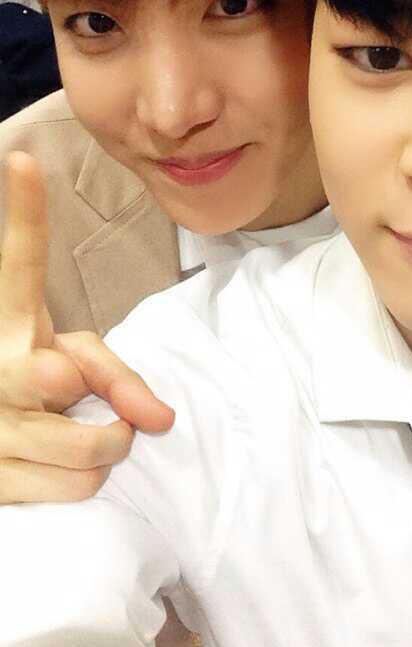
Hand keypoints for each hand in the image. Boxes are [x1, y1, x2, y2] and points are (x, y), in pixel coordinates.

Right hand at [0, 152, 173, 502]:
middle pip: (65, 376)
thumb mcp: (75, 363)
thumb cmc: (40, 394)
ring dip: (107, 444)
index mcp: (11, 324)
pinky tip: (56, 466)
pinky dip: (86, 481)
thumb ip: (118, 376)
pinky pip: (79, 486)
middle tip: (76, 390)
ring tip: (81, 433)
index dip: (24, 213)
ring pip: (91, 445)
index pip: (19, 264)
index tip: (23, 160)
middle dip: (93, 388)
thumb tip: (162, 421)